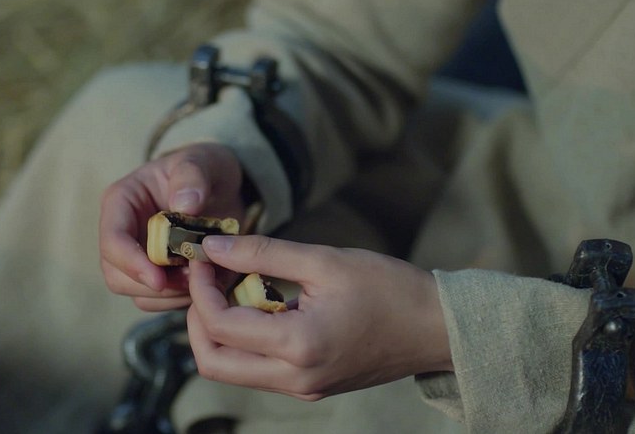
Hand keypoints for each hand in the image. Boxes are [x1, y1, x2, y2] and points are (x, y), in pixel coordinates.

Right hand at [99, 143, 246, 310]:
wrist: (220, 186)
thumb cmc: (204, 168)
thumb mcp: (201, 161)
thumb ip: (192, 177)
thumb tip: (185, 205)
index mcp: (122, 202)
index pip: (112, 240)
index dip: (131, 263)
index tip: (159, 279)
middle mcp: (122, 234)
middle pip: (117, 276)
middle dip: (152, 285)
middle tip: (192, 279)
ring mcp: (137, 257)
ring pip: (138, 294)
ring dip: (170, 296)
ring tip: (203, 277)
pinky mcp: (156, 275)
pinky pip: (160, 301)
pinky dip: (181, 300)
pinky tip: (206, 282)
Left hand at [186, 235, 452, 400]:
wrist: (437, 328)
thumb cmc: (390, 289)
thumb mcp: (324, 260)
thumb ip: (263, 253)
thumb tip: (214, 246)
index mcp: (298, 345)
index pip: (219, 325)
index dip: (200, 289)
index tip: (204, 257)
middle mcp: (295, 378)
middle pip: (212, 363)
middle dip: (197, 319)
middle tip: (209, 280)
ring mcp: (303, 388)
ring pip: (233, 370)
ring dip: (220, 330)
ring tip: (234, 286)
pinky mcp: (310, 385)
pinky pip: (259, 370)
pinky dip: (246, 339)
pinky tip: (260, 303)